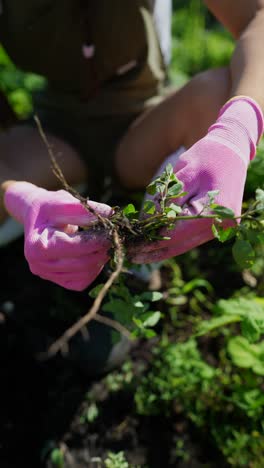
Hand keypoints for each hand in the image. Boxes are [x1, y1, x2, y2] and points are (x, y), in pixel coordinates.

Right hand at [4, 182, 112, 289]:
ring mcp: (47, 276)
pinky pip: (82, 281)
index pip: (75, 247)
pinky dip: (94, 269)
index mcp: (37, 247)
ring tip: (106, 243)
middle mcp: (39, 266)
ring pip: (85, 275)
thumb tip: (113, 216)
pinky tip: (96, 254)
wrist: (37, 217)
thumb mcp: (64, 202)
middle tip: (114, 237)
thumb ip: (87, 210)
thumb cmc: (49, 208)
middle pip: (82, 264)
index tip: (113, 230)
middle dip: (102, 250)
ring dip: (100, 260)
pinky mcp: (58, 280)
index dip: (97, 240)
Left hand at [129, 96, 263, 262]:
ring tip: (140, 252)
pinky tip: (156, 244)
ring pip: (186, 243)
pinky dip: (175, 239)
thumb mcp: (182, 175)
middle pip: (181, 244)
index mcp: (213, 212)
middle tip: (131, 255)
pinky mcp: (219, 225)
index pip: (176, 234)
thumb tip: (146, 224)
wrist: (232, 149)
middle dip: (154, 251)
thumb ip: (165, 201)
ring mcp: (222, 227)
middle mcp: (221, 225)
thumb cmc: (206, 156)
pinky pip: (192, 236)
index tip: (131, 247)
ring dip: (164, 248)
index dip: (151, 242)